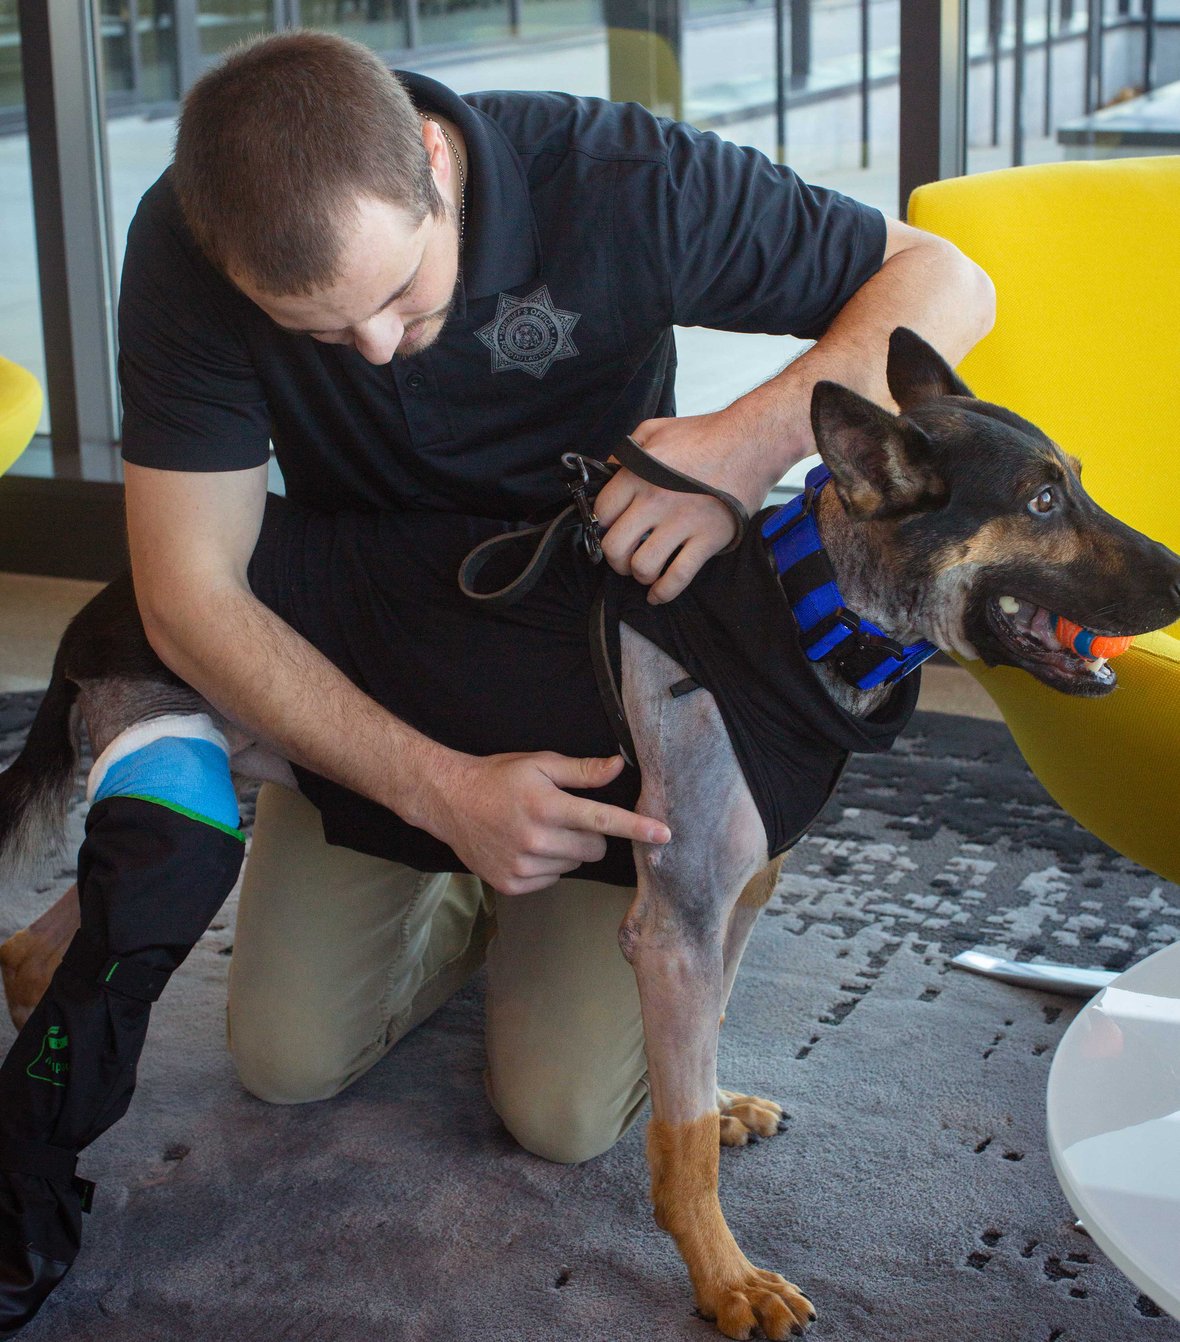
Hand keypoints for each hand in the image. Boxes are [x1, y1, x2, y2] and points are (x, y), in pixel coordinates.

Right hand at [420, 750, 670, 894]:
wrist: (450, 801)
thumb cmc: (498, 778)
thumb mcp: (540, 764)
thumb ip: (582, 770)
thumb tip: (618, 766)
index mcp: (547, 805)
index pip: (603, 819)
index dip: (637, 827)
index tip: (664, 834)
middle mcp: (536, 839)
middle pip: (594, 848)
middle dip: (591, 835)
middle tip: (566, 817)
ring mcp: (523, 866)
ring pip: (574, 866)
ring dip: (567, 851)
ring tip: (539, 830)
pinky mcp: (513, 884)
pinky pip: (552, 879)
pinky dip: (548, 866)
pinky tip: (526, 847)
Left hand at [594, 413, 764, 604]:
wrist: (753, 441)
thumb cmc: (705, 435)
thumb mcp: (655, 430)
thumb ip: (626, 453)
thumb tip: (608, 476)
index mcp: (638, 474)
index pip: (601, 513)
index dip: (602, 525)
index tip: (610, 529)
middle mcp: (655, 501)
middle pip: (615, 547)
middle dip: (614, 558)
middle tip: (623, 555)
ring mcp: (683, 522)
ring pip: (643, 567)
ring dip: (639, 574)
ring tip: (645, 568)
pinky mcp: (708, 538)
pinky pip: (678, 576)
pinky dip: (664, 592)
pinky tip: (657, 594)